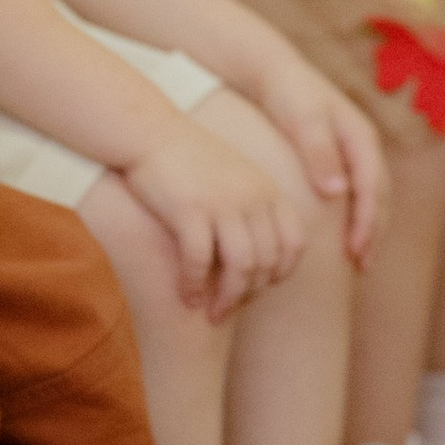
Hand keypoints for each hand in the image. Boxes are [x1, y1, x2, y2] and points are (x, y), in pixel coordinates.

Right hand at [120, 117, 305, 316]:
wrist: (150, 132)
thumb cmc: (188, 161)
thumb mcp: (235, 180)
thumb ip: (252, 210)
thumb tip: (255, 258)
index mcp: (268, 191)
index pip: (294, 244)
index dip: (279, 274)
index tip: (257, 289)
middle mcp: (253, 199)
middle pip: (266, 262)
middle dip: (248, 294)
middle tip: (227, 309)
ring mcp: (223, 204)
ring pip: (240, 266)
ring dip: (227, 297)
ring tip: (211, 313)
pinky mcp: (190, 210)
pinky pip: (199, 260)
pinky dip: (195, 284)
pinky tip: (186, 296)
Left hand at [246, 51, 385, 262]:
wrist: (273, 69)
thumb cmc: (286, 93)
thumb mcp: (301, 119)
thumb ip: (318, 152)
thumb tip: (338, 192)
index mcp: (361, 137)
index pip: (373, 187)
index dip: (367, 221)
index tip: (356, 251)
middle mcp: (364, 145)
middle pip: (380, 195)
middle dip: (374, 231)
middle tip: (363, 265)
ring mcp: (354, 150)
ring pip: (371, 195)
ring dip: (368, 227)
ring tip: (359, 259)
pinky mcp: (339, 155)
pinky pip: (356, 191)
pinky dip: (355, 215)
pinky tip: (341, 235)